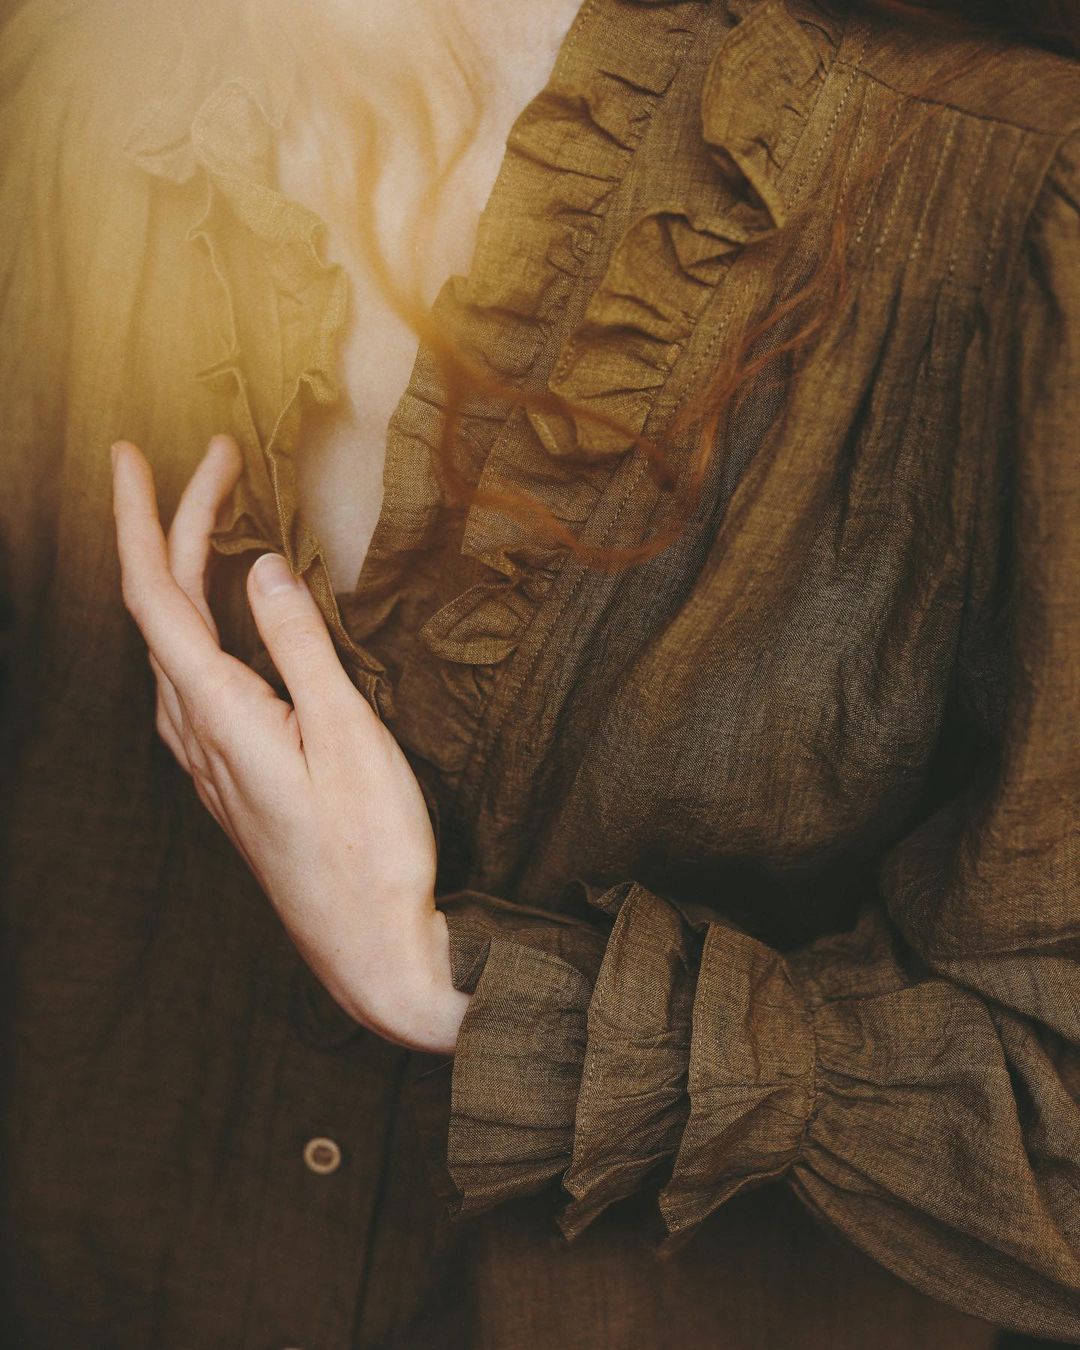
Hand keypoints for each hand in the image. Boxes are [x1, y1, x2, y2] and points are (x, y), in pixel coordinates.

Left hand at [110, 434, 468, 1054]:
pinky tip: (228, 617)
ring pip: (174, 643)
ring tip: (218, 517)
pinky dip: (203, 620)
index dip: (140, 518)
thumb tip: (263, 568)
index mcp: (217, 718)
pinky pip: (194, 677)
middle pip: (163, 610)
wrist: (372, 952)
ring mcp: (207, 761)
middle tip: (217, 460)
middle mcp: (194, 736)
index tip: (133, 453)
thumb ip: (298, 648)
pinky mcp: (230, 777)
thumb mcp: (346, 737)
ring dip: (188, 571)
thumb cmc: (370, 852)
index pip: (153, 595)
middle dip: (180, 525)